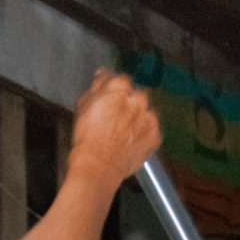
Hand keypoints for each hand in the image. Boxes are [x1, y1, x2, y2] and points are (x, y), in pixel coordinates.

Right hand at [67, 69, 160, 191]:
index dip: (115, 89)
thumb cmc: (87, 136)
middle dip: (129, 102)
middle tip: (116, 117)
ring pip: (146, 112)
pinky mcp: (155, 136)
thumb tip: (103, 74)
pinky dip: (144, 134)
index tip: (109, 97)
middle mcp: (138, 98)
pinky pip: (152, 130)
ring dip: (138, 118)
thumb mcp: (83, 104)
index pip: (121, 79)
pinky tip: (131, 141)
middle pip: (137, 95)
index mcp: (119, 86)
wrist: (98, 165)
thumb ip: (96, 86)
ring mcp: (149, 117)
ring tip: (123, 132)